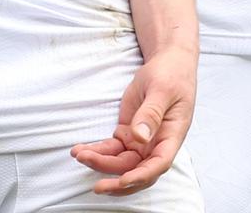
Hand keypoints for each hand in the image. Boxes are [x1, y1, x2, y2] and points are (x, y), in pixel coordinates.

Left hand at [71, 46, 196, 195]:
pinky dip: (97, 151)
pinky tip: (81, 150)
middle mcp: (156, 144)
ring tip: (79, 154)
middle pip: (136, 170)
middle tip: (97, 186)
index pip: (159, 164)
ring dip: (101, 163)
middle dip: (116, 181)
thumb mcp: (162, 89)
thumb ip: (151, 113)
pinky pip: (111, 149)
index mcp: (171, 135)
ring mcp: (141, 141)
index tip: (122, 181)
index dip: (141, 176)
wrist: (166, 64)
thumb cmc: (170, 75)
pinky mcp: (128, 134)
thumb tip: (141, 138)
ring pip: (120, 162)